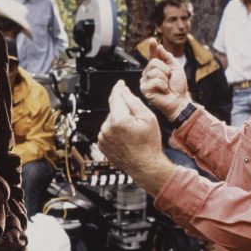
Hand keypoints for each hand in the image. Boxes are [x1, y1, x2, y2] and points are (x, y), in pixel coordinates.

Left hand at [98, 81, 173, 195]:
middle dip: (123, 109)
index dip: (118, 88)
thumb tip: (124, 92)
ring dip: (118, 121)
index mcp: (118, 120)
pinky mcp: (101, 145)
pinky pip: (107, 131)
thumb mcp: (148, 118)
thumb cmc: (149, 144)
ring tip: (132, 132)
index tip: (120, 84)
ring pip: (110, 120)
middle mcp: (107, 128)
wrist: (145, 166)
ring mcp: (103, 137)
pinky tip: (125, 138)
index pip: (115, 97)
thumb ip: (134, 102)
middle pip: (113, 109)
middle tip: (136, 119)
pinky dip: (114, 130)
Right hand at [140, 39, 191, 120]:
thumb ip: (167, 57)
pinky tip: (163, 91)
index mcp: (156, 67)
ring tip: (166, 86)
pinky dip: (162, 85)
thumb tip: (159, 47)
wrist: (179, 100)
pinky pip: (154, 81)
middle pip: (153, 62)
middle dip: (165, 70)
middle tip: (169, 79)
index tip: (152, 40)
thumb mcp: (175, 68)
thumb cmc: (178, 86)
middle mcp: (149, 73)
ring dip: (164, 79)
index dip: (152, 48)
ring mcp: (145, 81)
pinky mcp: (145, 89)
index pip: (153, 55)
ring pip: (154, 71)